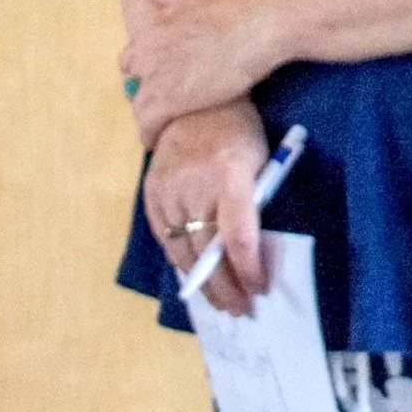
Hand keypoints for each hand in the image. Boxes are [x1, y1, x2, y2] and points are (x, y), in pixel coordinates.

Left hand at [121, 0, 275, 147]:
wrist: (261, 22)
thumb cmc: (236, 3)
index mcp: (153, 30)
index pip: (130, 59)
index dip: (144, 71)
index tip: (158, 79)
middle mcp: (149, 55)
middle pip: (134, 85)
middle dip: (147, 94)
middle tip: (166, 104)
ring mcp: (158, 79)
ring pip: (140, 107)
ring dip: (149, 117)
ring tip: (163, 127)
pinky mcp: (172, 101)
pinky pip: (149, 126)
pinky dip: (150, 134)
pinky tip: (158, 140)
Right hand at [141, 100, 270, 315]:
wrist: (192, 101)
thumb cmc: (238, 128)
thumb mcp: (260, 157)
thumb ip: (255, 198)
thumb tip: (253, 248)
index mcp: (229, 174)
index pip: (237, 234)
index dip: (247, 267)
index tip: (259, 288)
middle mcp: (193, 187)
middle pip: (208, 251)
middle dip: (226, 286)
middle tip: (243, 310)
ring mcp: (167, 193)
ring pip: (183, 251)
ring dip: (202, 282)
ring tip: (221, 303)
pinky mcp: (151, 196)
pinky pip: (166, 239)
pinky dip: (181, 262)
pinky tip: (195, 278)